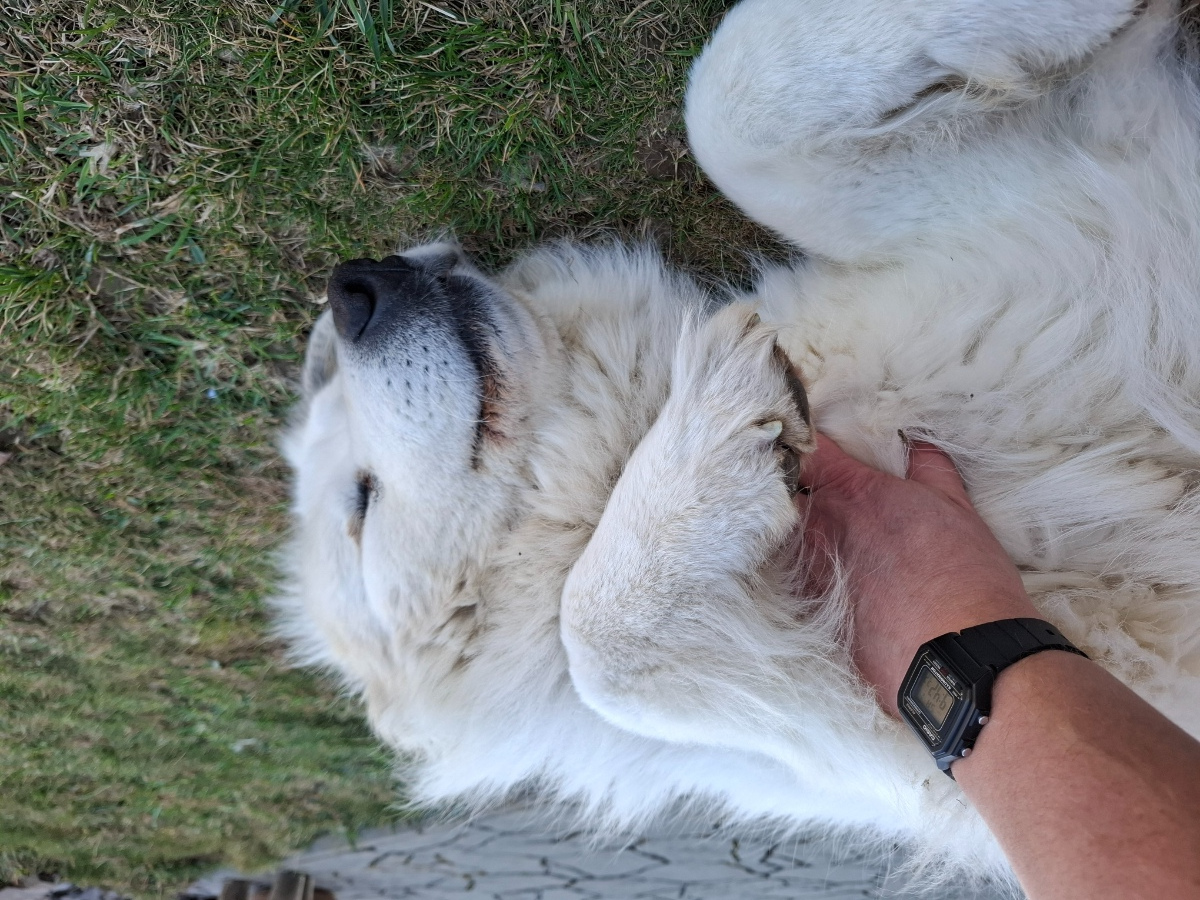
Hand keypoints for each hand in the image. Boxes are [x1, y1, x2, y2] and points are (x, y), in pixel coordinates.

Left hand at [796, 433, 1039, 715]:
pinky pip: (798, 589)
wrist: (960, 660)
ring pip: (788, 545)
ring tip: (829, 546)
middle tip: (813, 495)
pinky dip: (809, 584)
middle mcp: (820, 530)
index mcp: (852, 493)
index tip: (805, 443)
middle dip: (797, 495)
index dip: (802, 444)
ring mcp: (810, 576)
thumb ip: (931, 470)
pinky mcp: (813, 619)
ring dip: (802, 541)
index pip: (807, 451)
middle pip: (788, 499)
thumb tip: (920, 447)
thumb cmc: (966, 578)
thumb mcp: (958, 510)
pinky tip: (835, 590)